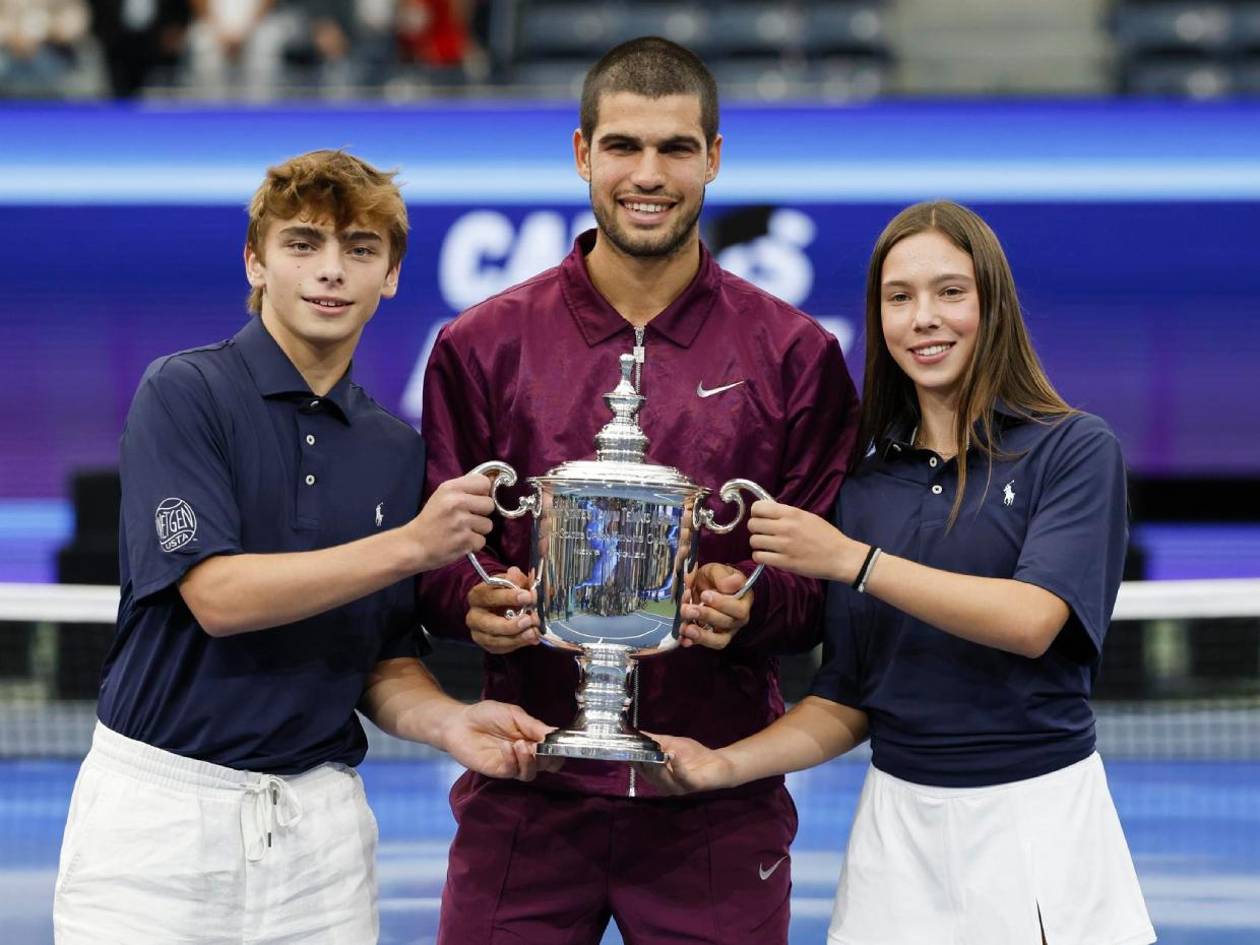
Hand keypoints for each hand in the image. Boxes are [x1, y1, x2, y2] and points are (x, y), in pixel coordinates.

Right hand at [407, 473, 494, 571]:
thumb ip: (464, 488)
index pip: (483, 482)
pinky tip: (459, 541)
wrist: (413, 545)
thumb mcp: (442, 496)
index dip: (482, 493)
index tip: (474, 500)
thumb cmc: (430, 520)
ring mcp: (461, 522)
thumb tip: (491, 481)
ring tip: (461, 531)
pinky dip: (472, 544)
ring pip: (488, 525)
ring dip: (477, 530)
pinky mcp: (465, 541)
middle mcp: (456, 503)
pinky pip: (482, 541)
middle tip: (466, 518)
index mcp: (450, 488)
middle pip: (489, 505)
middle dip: (481, 513)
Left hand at [442, 700, 561, 780]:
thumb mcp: (514, 714)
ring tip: (520, 744)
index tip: (559, 742)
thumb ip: (534, 726)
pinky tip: (506, 746)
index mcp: (534, 739)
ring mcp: (513, 764)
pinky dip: (512, 759)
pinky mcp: (498, 771)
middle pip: (548, 765)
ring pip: (531, 773)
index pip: (555, 751)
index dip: (560, 749)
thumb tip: (556, 733)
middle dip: (548, 757)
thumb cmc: (487, 715)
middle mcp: (527, 754)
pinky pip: (512, 771)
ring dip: (529, 760)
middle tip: (541, 746)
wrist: (460, 722)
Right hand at [467, 565, 540, 653]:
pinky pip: (501, 647)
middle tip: (529, 620)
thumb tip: (525, 576)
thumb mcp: (514, 581)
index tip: (528, 596)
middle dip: (510, 624)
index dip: (508, 596)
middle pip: (487, 623)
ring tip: (533, 632)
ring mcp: (479, 633)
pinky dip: (518, 644)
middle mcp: (474, 615)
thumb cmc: (508, 592)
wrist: (504, 606)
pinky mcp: (488, 645)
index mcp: (478, 595)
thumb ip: (519, 579)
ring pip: (493, 639)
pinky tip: (532, 638)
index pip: (489, 595)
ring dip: (516, 637)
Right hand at [634, 733, 737, 794]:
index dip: (628, 755)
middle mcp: (661, 783)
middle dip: (640, 759)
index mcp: (655, 773)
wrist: (718, 763)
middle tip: (634, 745)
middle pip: (646, 772)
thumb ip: (652, 740)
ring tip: (654, 752)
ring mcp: (675, 786)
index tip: (619, 743)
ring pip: (660, 778)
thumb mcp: (669, 743)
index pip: (637, 765)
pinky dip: (676, 766)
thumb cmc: (693, 754)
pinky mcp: (690, 785)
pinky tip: (672, 754)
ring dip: (656, 764)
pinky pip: (681, 777)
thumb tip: (632, 731)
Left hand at [679, 563, 751, 649]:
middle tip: (687, 609)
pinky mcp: (712, 637)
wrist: (704, 586)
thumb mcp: (717, 570)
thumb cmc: (714, 578)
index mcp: (744, 600)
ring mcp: (726, 630)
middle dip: (705, 616)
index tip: (704, 595)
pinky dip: (693, 642)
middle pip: (727, 623)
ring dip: (701, 635)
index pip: (738, 608)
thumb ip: (722, 577)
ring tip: (685, 628)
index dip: (722, 604)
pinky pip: (705, 644)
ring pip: (718, 640)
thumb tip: (732, 585)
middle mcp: (738, 618)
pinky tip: (683, 639)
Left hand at [748, 500, 859, 581]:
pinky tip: (768, 556)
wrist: (840, 556)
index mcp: (792, 514)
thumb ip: (787, 514)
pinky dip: (760, 557)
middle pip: (752, 525)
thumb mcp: (807, 517)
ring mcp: (784, 546)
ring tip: (766, 546)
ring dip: (757, 544)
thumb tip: (768, 512)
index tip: (761, 518)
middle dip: (755, 529)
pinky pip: (759, 557)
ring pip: (754, 541)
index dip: (756, 513)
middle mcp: (785, 527)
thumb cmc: (826, 536)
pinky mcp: (784, 562)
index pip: (759, 508)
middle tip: (763, 533)